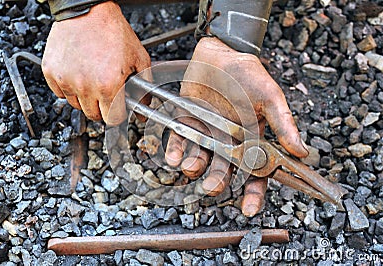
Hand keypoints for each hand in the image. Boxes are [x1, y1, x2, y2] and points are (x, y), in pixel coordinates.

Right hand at [42, 1, 150, 124]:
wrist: (88, 10)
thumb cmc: (112, 31)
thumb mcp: (139, 59)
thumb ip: (144, 87)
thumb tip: (144, 108)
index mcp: (108, 85)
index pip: (113, 119)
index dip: (118, 113)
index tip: (118, 106)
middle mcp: (85, 85)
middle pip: (93, 115)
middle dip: (102, 106)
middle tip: (105, 89)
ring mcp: (66, 80)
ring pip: (76, 105)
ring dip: (85, 97)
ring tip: (91, 76)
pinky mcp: (51, 72)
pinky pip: (60, 93)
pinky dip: (68, 87)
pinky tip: (77, 72)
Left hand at [165, 37, 308, 216]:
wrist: (221, 52)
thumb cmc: (248, 73)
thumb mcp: (270, 97)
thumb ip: (283, 123)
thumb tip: (303, 152)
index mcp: (252, 139)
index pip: (255, 172)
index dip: (253, 193)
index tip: (249, 209)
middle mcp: (229, 141)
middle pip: (224, 170)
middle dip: (218, 181)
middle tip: (213, 186)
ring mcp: (207, 132)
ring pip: (200, 159)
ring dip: (195, 168)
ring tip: (191, 167)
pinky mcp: (187, 121)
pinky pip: (179, 141)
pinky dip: (175, 151)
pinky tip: (174, 158)